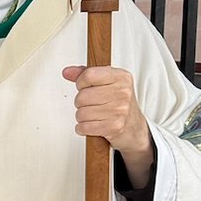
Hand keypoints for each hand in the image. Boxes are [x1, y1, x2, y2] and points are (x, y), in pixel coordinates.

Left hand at [63, 64, 153, 184]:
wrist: (134, 126)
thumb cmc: (118, 102)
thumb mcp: (107, 82)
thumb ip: (85, 74)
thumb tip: (67, 72)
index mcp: (121, 77)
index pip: (89, 75)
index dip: (81, 82)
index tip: (84, 86)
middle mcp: (122, 92)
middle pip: (82, 96)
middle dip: (80, 102)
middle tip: (91, 104)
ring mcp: (119, 110)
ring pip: (81, 113)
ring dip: (82, 116)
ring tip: (92, 115)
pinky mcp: (114, 127)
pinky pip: (84, 127)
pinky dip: (82, 128)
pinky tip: (91, 124)